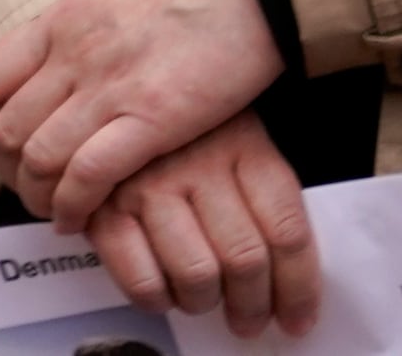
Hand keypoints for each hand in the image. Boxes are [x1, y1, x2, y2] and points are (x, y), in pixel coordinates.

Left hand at [0, 0, 285, 226]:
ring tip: (51, 212)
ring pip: (40, 156)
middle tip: (25, 189)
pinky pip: (89, 173)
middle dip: (8, 170)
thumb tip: (70, 65)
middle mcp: (71, 55)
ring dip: (37, 195)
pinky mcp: (151, 119)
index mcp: (59, 22)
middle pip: (8, 128)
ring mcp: (107, 87)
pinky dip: (75, 204)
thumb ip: (84, 33)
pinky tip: (79, 218)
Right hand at [81, 111, 318, 338]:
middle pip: (244, 259)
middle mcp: (198, 162)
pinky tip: (161, 291)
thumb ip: (265, 197)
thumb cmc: (185, 126)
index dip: (299, 289)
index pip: (287, 232)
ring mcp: (148, 182)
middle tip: (248, 319)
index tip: (297, 318)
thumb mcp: (240, 136)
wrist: (108, 82)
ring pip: (196, 275)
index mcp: (244, 144)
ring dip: (203, 302)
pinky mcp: (103, 203)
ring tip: (201, 299)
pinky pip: (141, 278)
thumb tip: (291, 280)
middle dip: (252, 306)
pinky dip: (156, 299)